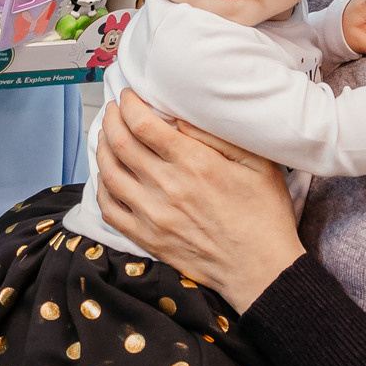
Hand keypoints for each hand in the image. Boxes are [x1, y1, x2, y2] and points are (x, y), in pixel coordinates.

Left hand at [96, 92, 299, 308]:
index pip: (143, 124)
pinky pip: (110, 209)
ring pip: (109, 173)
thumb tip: (181, 116)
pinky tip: (107, 176)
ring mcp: (153, 215)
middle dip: (112, 119)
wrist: (261, 269)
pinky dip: (102, 188)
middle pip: (120, 143)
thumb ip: (218, 136)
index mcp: (195, 163)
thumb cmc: (264, 214)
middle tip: (114, 110)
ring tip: (106, 136)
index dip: (128, 104)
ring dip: (102, 149)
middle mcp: (167, 187)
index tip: (128, 96)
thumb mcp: (257, 163)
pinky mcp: (147, 238)